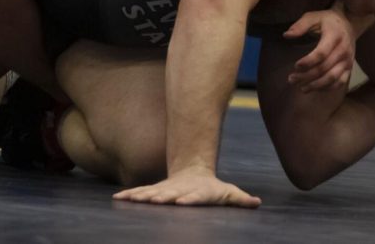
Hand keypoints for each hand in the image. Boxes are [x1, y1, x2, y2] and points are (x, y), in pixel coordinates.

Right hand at [113, 167, 260, 207]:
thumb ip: (240, 199)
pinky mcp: (155, 192)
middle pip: (170, 195)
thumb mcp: (228, 192)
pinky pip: (140, 194)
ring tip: (129, 199)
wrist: (193, 172)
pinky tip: (117, 198)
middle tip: (154, 201)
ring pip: (151, 193)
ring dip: (141, 197)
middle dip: (162, 198)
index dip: (188, 199)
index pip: (193, 196)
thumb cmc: (212, 188)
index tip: (181, 202)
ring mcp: (166, 191)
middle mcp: (179, 191)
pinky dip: (129, 195)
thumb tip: (257, 202)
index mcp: (197, 193)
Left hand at [284, 8, 356, 92]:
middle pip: (325, 68)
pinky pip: (339, 82)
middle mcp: (343, 50)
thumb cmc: (327, 21)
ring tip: (301, 88)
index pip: (322, 53)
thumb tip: (286, 35)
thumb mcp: (313, 17)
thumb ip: (300, 25)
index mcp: (334, 35)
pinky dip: (326, 88)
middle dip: (307, 76)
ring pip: (332, 78)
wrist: (348, 24)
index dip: (308, 62)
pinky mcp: (349, 68)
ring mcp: (348, 60)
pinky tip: (314, 88)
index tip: (295, 66)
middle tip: (291, 79)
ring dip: (316, 85)